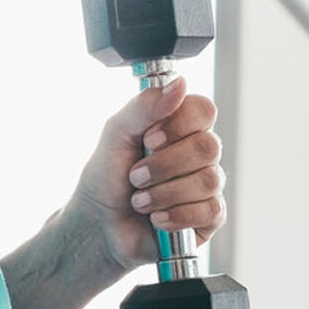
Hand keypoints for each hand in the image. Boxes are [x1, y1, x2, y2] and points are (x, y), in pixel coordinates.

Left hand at [70, 77, 225, 271]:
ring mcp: (207, 185)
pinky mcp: (209, 216)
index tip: (149, 139)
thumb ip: (144, 106)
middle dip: (163, 165)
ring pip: (207, 180)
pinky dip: (175, 215)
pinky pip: (210, 210)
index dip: (178, 125)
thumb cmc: (107, 177)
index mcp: (180, 126)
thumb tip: (178, 84)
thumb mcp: (116, 133)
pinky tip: (157, 218)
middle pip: (208, 147)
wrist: (99, 224)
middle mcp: (198, 153)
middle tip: (136, 176)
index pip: (203, 110)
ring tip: (140, 201)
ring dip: (164, 192)